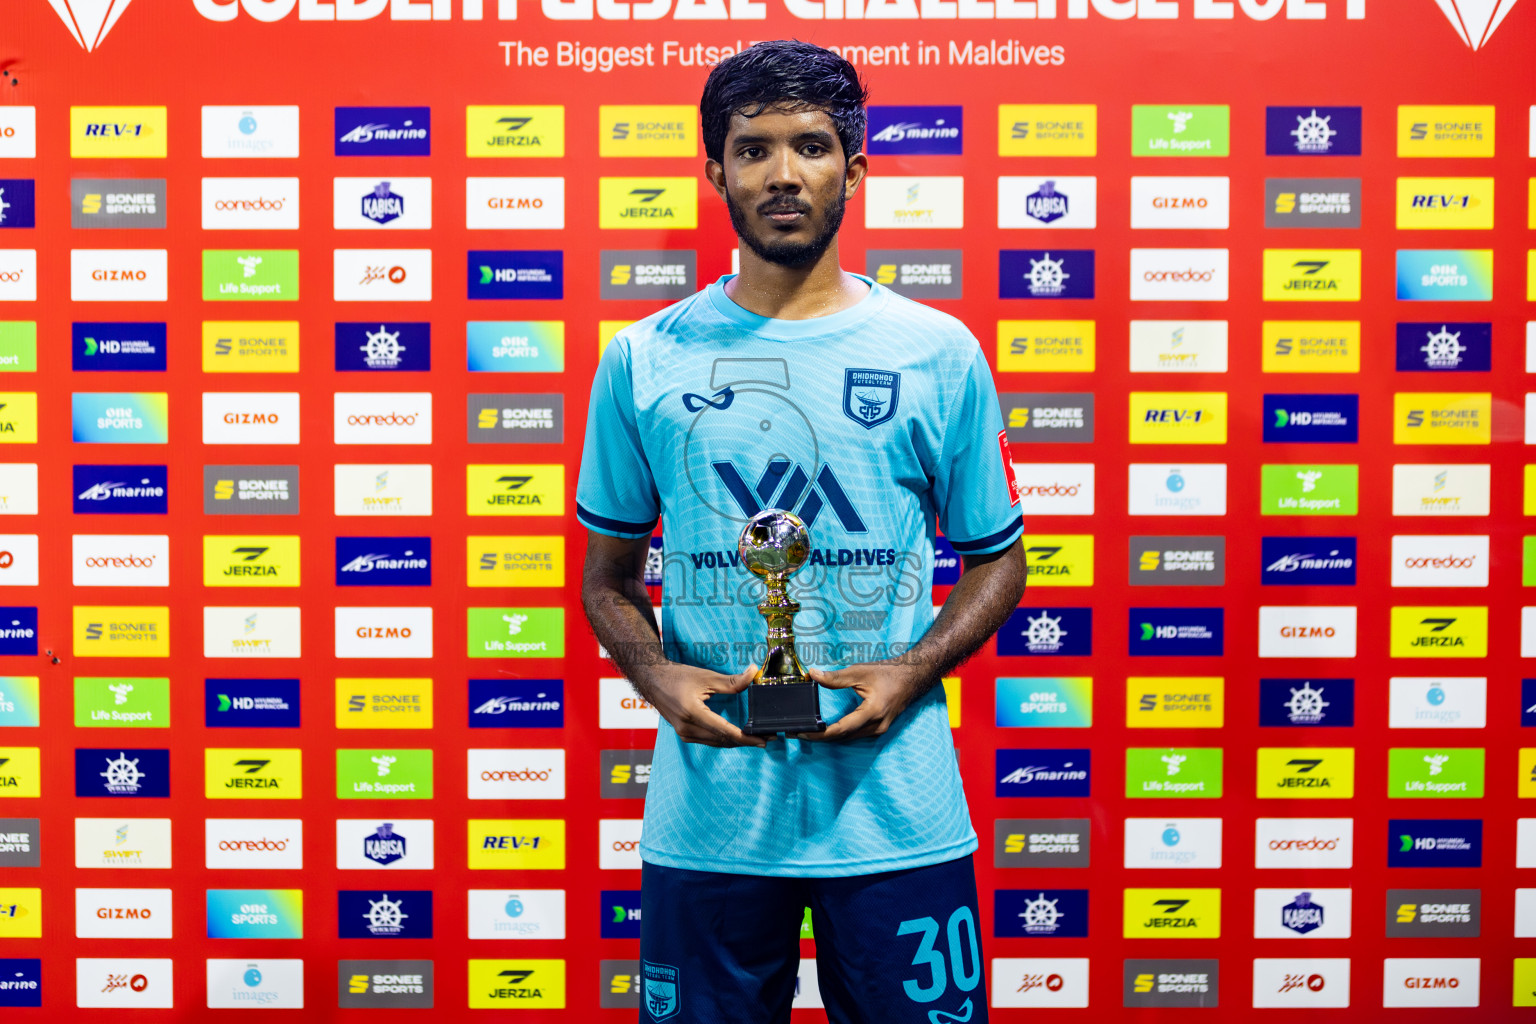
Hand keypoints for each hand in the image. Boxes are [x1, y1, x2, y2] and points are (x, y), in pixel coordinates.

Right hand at [638, 663, 765, 747]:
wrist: (653, 680)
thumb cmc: (678, 676)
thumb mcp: (706, 677)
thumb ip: (732, 681)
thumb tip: (753, 673)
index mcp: (692, 713)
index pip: (724, 730)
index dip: (745, 737)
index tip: (762, 739)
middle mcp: (687, 728)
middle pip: (722, 740)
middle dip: (745, 740)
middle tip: (766, 737)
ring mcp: (684, 733)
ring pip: (716, 743)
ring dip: (736, 742)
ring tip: (755, 738)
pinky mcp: (684, 734)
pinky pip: (708, 741)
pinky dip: (724, 739)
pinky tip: (737, 736)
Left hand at [796, 662, 924, 741]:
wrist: (912, 676)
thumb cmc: (889, 673)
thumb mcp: (860, 672)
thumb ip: (835, 677)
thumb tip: (812, 674)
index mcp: (873, 712)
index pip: (842, 729)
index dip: (820, 733)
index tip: (803, 732)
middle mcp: (877, 725)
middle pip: (843, 737)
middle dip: (820, 737)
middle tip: (798, 733)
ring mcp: (880, 729)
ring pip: (850, 738)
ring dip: (829, 737)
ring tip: (809, 733)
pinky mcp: (879, 728)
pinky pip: (856, 735)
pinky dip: (841, 734)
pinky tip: (828, 730)